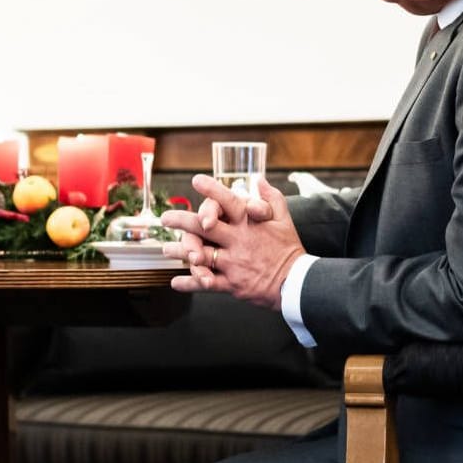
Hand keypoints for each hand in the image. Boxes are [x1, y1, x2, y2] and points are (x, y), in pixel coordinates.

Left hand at [158, 175, 302, 308]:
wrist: (297, 283)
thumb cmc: (288, 249)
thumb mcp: (284, 220)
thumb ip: (270, 198)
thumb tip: (258, 178)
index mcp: (249, 224)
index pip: (230, 202)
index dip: (213, 190)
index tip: (196, 180)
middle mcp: (238, 241)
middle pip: (204, 227)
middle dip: (182, 220)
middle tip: (165, 218)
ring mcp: (233, 263)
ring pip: (200, 255)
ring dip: (181, 251)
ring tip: (166, 249)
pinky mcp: (232, 284)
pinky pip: (206, 283)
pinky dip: (189, 283)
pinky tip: (174, 282)